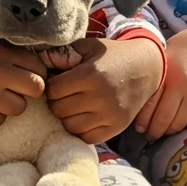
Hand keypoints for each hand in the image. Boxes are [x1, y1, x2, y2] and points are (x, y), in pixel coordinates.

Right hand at [0, 23, 45, 127]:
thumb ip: (8, 48)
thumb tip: (32, 60)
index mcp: (1, 51)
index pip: (39, 66)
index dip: (37, 69)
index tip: (28, 70)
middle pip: (36, 88)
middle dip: (32, 87)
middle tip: (20, 85)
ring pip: (19, 108)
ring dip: (14, 102)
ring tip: (2, 94)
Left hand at [45, 36, 163, 144]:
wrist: (146, 68)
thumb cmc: (112, 56)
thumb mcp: (89, 47)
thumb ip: (63, 54)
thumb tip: (40, 63)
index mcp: (90, 75)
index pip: (53, 90)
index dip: (50, 86)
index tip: (57, 82)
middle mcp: (100, 97)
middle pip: (59, 110)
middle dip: (57, 102)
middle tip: (64, 95)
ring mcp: (110, 115)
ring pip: (70, 126)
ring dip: (67, 117)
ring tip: (73, 105)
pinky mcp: (117, 127)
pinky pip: (87, 137)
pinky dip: (81, 129)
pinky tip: (84, 116)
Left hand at [138, 22, 186, 139]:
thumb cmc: (181, 51)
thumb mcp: (164, 58)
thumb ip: (154, 79)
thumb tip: (134, 102)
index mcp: (170, 73)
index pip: (151, 104)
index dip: (142, 119)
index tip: (138, 126)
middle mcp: (185, 86)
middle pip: (164, 118)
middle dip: (153, 130)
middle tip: (147, 133)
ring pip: (178, 124)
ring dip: (166, 131)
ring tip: (158, 132)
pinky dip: (181, 126)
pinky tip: (173, 125)